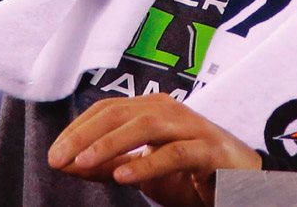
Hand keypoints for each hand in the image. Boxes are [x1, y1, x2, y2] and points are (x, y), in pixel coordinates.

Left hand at [48, 94, 261, 206]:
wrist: (242, 187)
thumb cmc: (192, 174)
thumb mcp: (143, 171)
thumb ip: (110, 164)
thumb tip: (69, 162)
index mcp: (153, 109)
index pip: (108, 109)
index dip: (78, 128)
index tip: (54, 153)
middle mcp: (171, 110)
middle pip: (122, 113)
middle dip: (85, 135)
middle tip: (58, 158)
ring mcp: (192, 127)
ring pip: (146, 125)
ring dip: (110, 143)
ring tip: (83, 163)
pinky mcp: (211, 150)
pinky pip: (176, 153)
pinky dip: (148, 163)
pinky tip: (124, 175)